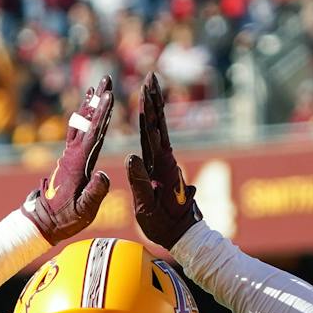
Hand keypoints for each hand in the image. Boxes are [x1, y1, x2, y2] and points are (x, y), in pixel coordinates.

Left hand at [21, 74, 113, 244]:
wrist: (42, 222)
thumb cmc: (65, 219)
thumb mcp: (84, 211)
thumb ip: (95, 193)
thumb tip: (105, 174)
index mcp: (78, 164)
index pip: (93, 134)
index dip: (102, 114)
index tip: (109, 96)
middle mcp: (72, 155)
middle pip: (87, 122)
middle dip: (97, 101)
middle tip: (106, 79)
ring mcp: (69, 155)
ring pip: (80, 124)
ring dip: (90, 105)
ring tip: (97, 87)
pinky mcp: (68, 159)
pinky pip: (76, 133)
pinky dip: (83, 118)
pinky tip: (87, 109)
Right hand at [126, 73, 203, 249]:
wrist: (183, 235)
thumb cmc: (163, 225)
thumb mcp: (146, 207)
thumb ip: (139, 182)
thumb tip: (130, 156)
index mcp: (161, 167)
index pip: (153, 133)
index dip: (148, 111)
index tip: (145, 91)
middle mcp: (165, 160)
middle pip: (158, 124)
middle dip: (153, 99)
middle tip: (151, 76)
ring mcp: (165, 163)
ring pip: (159, 129)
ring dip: (154, 107)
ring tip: (150, 86)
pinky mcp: (162, 168)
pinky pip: (157, 141)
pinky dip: (152, 125)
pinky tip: (149, 116)